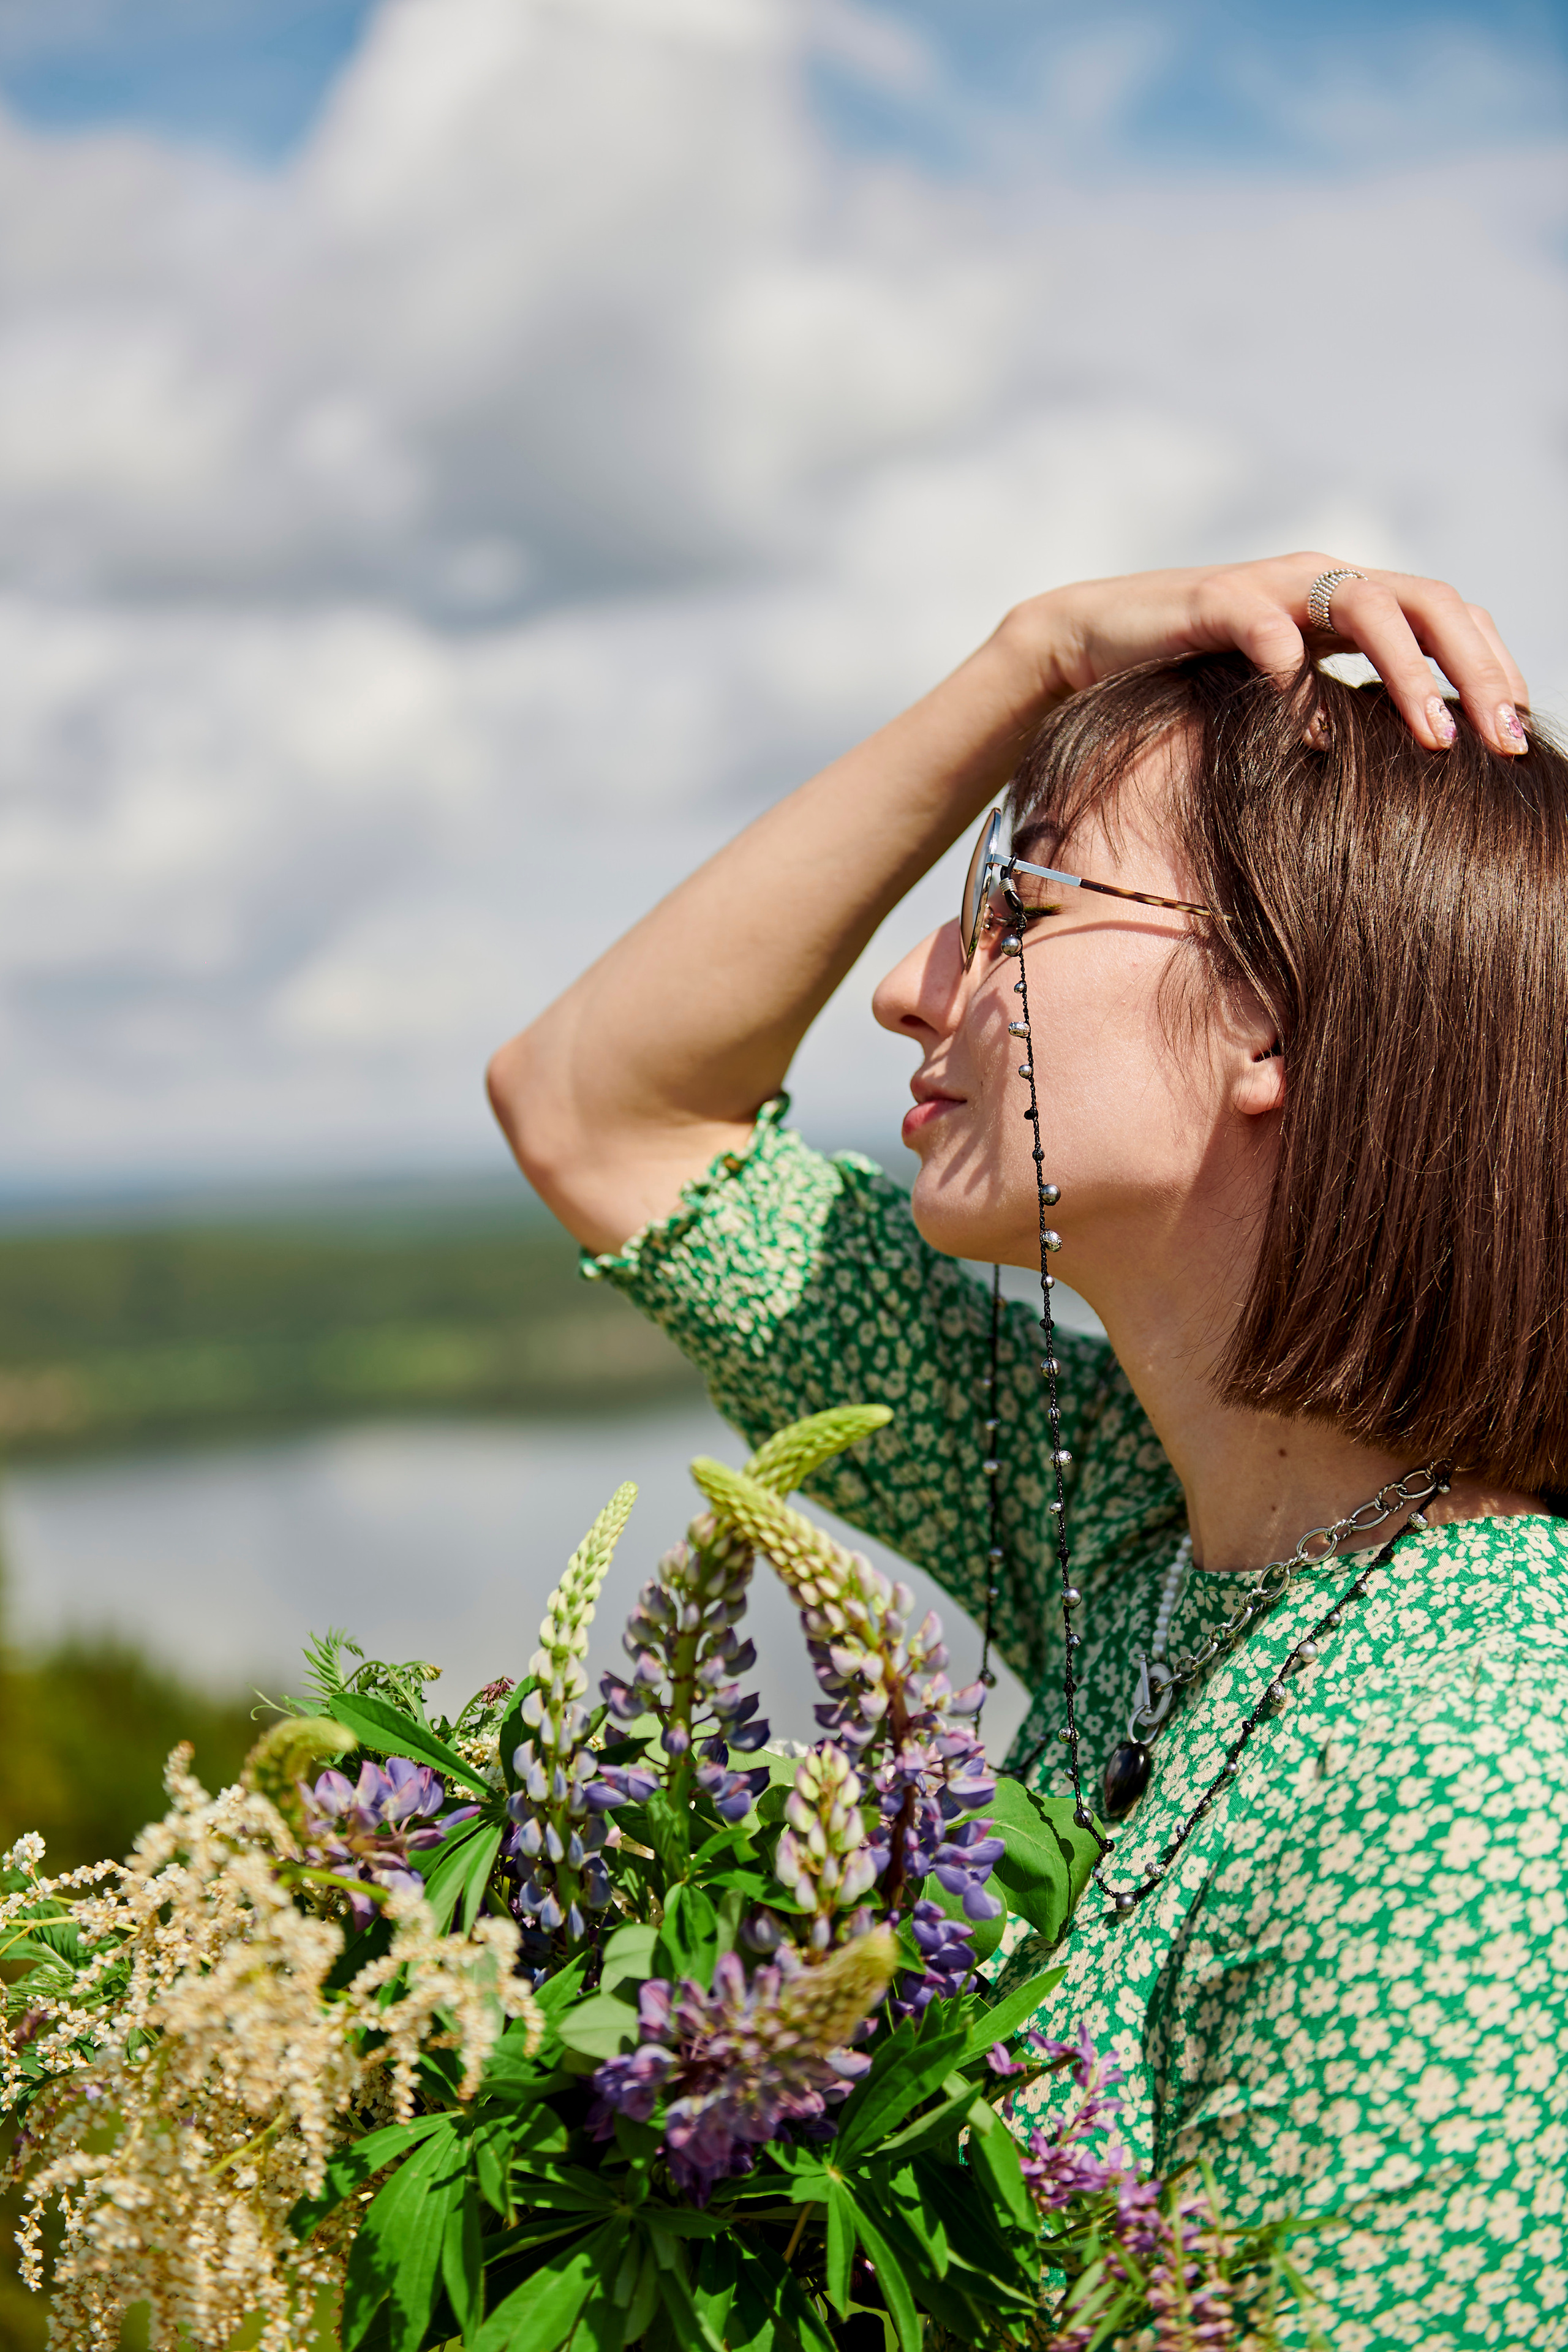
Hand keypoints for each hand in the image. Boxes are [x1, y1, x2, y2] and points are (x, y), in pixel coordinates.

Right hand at [1006, 554, 1530, 756]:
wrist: (1089, 645)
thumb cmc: (1188, 680)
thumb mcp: (1283, 696)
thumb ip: (1339, 710)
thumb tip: (1409, 762)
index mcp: (1347, 601)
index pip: (1447, 615)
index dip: (1492, 668)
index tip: (1516, 736)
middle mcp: (1320, 580)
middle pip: (1429, 602)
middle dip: (1476, 671)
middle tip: (1502, 741)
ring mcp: (1268, 585)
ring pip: (1366, 604)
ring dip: (1411, 671)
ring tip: (1435, 738)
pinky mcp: (1209, 600)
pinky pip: (1262, 621)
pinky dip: (1291, 658)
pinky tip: (1311, 719)